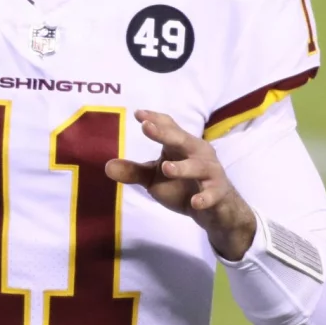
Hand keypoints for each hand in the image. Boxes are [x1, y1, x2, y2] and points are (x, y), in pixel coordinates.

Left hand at [106, 109, 256, 260]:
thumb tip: (106, 166)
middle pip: (182, 140)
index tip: (138, 114)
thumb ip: (134, 172)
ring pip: (198, 167)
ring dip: (183, 167)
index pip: (169, 127)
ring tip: (166, 168)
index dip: (155, 120)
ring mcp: (210, 172)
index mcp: (181, 146)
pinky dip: (205, 198)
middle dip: (165, 133)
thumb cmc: (182, 186)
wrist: (216, 210)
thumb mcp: (154, 180)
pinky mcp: (219, 192)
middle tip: (147, 127)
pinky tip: (195, 203)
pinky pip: (212, 194)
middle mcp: (198, 153)